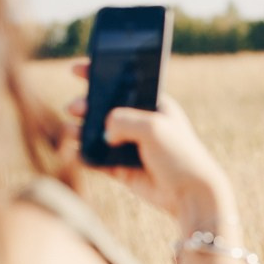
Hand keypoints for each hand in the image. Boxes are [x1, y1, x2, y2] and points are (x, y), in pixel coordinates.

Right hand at [67, 63, 235, 232]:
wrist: (191, 194)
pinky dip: (83, 155)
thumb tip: (104, 132)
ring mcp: (131, 147)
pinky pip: (96, 159)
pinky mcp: (123, 169)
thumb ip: (124, 120)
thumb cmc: (180, 156)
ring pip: (97, 134)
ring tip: (72, 131)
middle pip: (105, 109)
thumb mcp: (154, 127)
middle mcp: (141, 124)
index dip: (101, 74)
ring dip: (80, 130)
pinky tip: (74, 152)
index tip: (78, 68)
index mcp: (155, 106)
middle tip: (75, 108)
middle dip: (85, 105)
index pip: (125, 84)